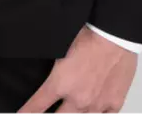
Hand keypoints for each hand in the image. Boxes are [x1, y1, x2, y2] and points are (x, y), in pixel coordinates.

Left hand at [17, 26, 137, 113]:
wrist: (114, 35)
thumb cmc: (89, 35)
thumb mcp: (61, 46)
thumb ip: (55, 65)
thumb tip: (47, 68)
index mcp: (60, 84)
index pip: (36, 106)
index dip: (27, 113)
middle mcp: (77, 99)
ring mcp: (96, 104)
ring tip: (71, 112)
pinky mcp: (114, 103)